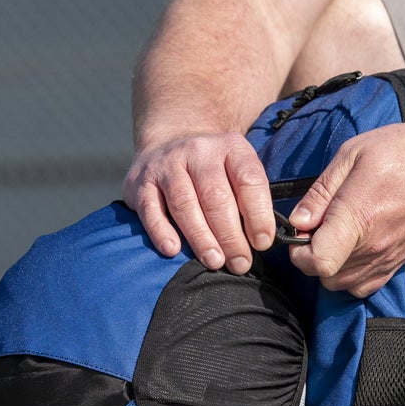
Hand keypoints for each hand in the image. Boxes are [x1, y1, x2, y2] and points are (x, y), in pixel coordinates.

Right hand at [122, 132, 275, 269]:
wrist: (168, 143)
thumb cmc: (213, 170)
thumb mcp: (236, 170)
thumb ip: (250, 197)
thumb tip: (262, 241)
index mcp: (231, 147)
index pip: (249, 180)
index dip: (258, 213)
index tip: (263, 242)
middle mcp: (199, 151)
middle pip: (216, 196)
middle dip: (230, 235)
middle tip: (240, 263)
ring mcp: (167, 164)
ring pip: (184, 203)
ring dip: (201, 237)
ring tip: (214, 261)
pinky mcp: (141, 182)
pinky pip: (150, 209)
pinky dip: (161, 231)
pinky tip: (172, 250)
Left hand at [285, 122, 404, 297]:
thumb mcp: (354, 153)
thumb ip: (322, 191)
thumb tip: (297, 221)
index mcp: (358, 218)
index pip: (316, 263)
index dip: (298, 251)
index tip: (300, 231)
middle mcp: (374, 246)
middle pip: (325, 278)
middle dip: (311, 258)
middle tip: (318, 228)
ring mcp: (391, 258)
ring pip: (344, 286)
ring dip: (332, 267)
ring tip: (337, 236)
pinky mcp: (403, 261)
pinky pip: (367, 285)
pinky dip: (353, 275)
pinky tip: (355, 246)